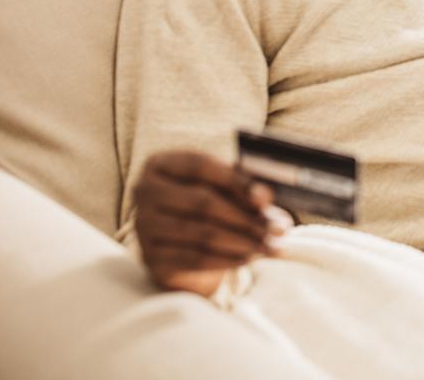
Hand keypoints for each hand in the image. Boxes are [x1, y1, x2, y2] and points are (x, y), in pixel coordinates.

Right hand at [132, 150, 290, 295]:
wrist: (177, 242)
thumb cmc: (204, 202)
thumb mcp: (218, 184)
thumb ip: (241, 183)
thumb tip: (266, 196)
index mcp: (160, 164)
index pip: (200, 166)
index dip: (236, 180)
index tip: (267, 197)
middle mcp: (144, 193)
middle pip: (202, 203)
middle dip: (247, 217)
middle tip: (279, 228)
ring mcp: (144, 227)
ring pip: (203, 234)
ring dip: (244, 242)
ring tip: (271, 246)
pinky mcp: (152, 258)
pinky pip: (196, 259)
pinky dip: (228, 259)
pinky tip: (250, 258)